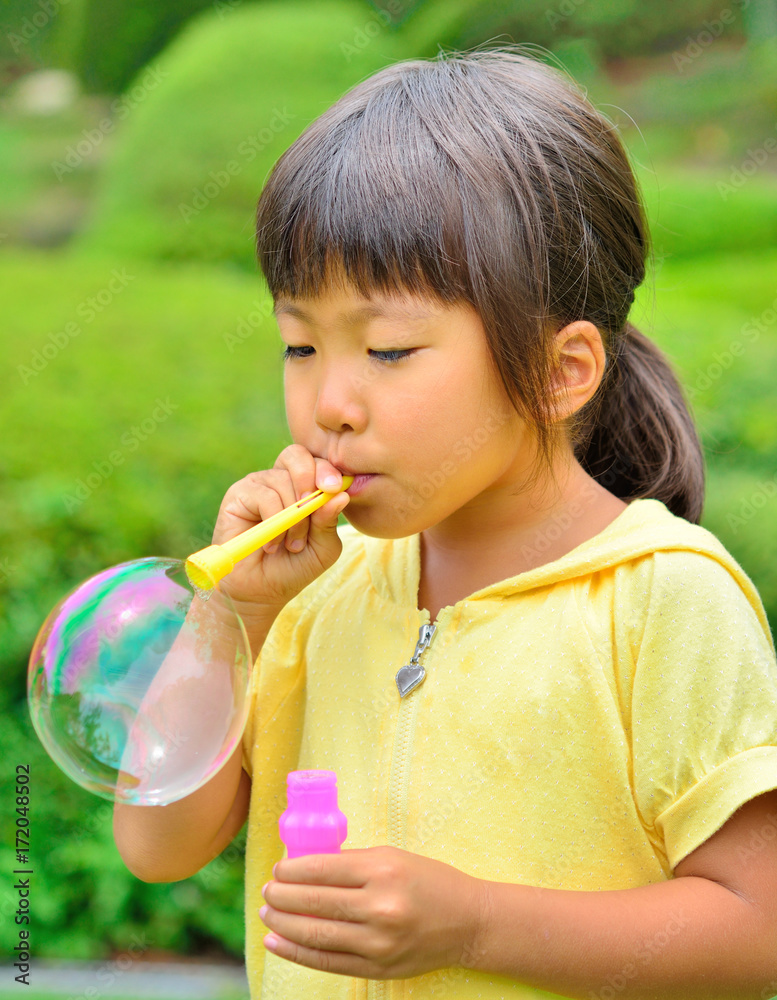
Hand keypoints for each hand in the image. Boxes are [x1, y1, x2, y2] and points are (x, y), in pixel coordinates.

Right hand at [211, 444, 349, 615]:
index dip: (328, 470)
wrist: (260, 592)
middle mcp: (280, 479)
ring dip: (294, 517)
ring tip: (292, 544)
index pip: (318, 461)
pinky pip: (264, 495)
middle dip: (311, 479)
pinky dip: (274, 521)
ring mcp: (258, 485)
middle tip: (313, 510)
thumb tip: (341, 495)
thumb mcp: (322, 547)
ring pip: (283, 481)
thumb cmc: (294, 567)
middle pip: (298, 456)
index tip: (335, 488)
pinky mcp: (239, 495)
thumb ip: (329, 521)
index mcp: (303, 485)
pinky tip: (272, 544)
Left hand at [258, 846, 486, 979]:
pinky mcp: (378, 967)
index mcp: (383, 870)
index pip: (323, 870)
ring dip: (283, 924)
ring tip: (266, 914)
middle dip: (281, 896)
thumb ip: (351, 861)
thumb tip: (303, 865)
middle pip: (315, 902)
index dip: (292, 871)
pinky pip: (327, 961)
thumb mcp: (393, 857)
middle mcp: (380, 907)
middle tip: (266, 891)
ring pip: (316, 934)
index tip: (278, 869)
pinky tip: (277, 941)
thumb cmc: (428, 881)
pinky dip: (297, 952)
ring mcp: (378, 942)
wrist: (468, 922)